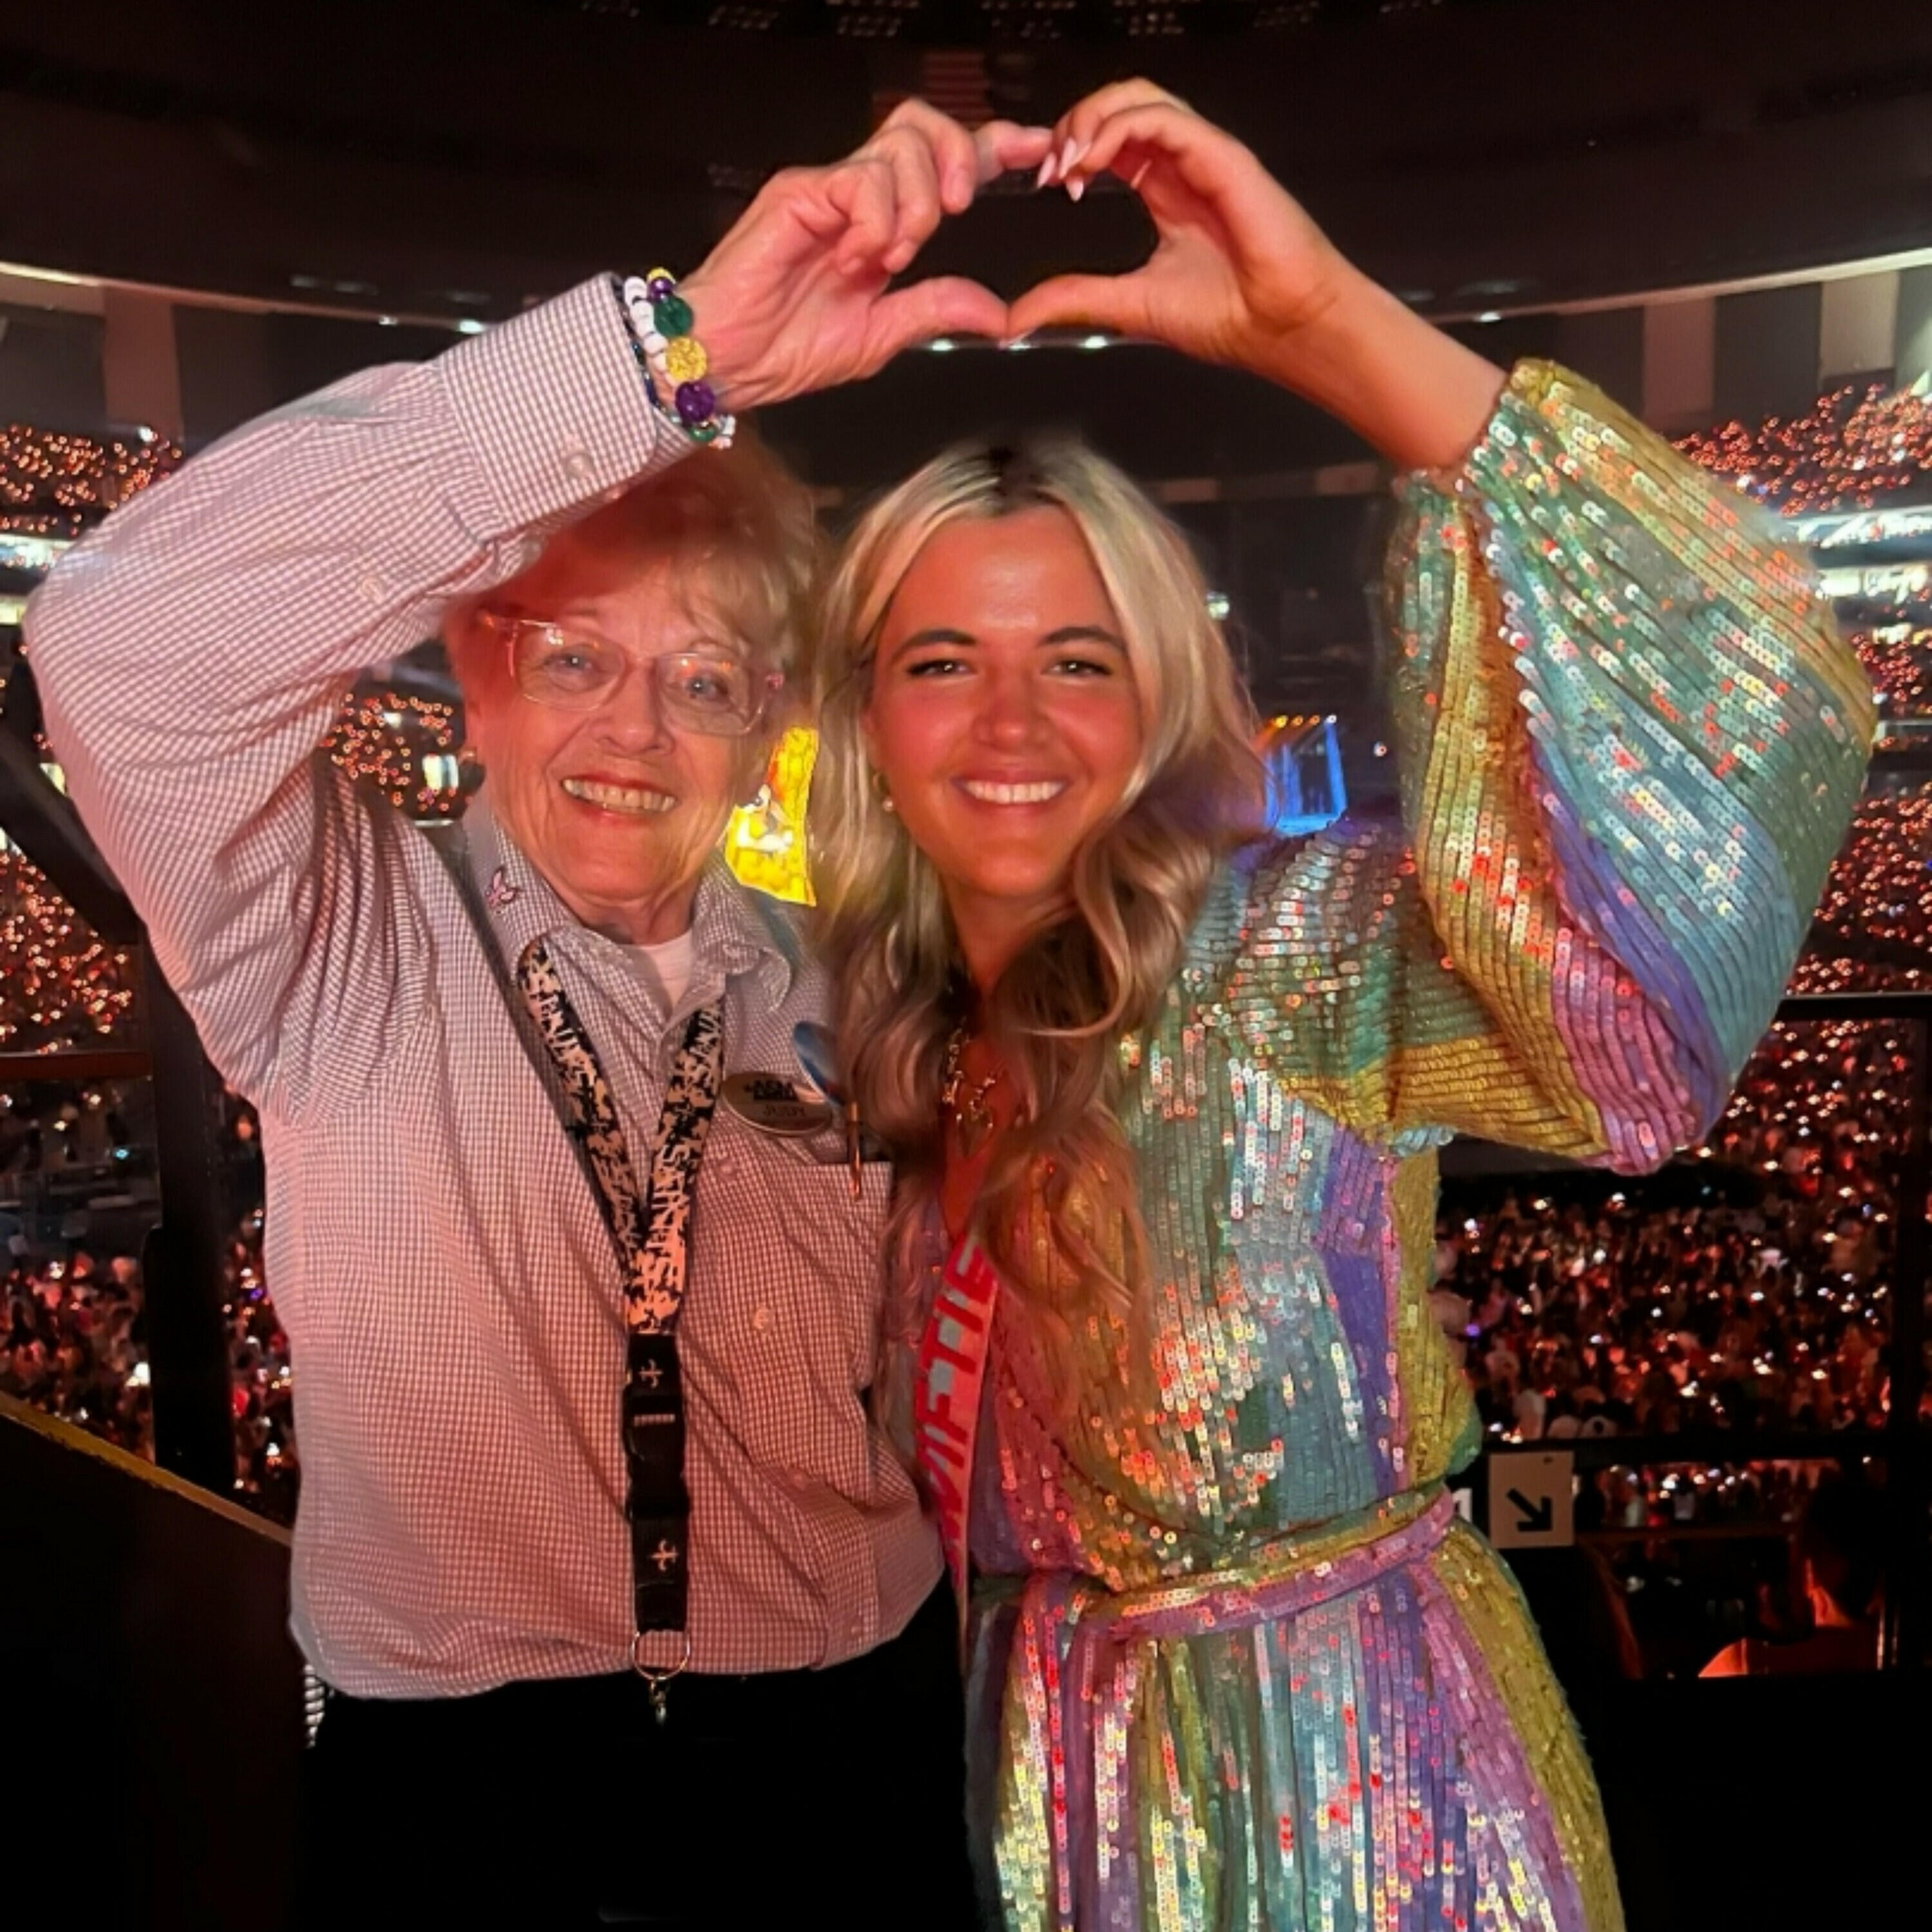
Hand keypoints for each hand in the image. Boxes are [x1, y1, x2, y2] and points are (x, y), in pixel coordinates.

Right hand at [682, 102, 1052, 412]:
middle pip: (925, 126)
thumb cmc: (785, 349)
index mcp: (882, 225)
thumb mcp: (881, 336)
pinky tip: (857, 259)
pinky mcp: (800, 190)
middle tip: (955, 210)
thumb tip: (996, 312)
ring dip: (915, 208)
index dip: (993, 148)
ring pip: (901, 149)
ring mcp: (828, 188)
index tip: (1035, 149)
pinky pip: (863, 181)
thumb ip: (936, 310)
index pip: (943, 164)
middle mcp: (857, 196)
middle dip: (960, 157)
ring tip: (890, 260)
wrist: (728, 361)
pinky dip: (877, 222)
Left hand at [1008, 80, 1504, 470]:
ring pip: (1140, 99)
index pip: (1113, 140)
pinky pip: (1165, 120)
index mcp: (1167, 191)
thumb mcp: (1131, 304)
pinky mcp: (1224, 157)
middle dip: (1075, 124)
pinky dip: (1120, 129)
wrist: (1285, 330)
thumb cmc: (1231, 317)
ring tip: (1066, 160)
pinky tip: (1092, 161)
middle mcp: (1185, 165)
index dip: (1072, 147)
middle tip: (1048, 167)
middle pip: (1122, 105)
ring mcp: (1206, 156)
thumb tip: (1017, 316)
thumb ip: (1076, 298)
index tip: (1045, 184)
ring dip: (1092, 118)